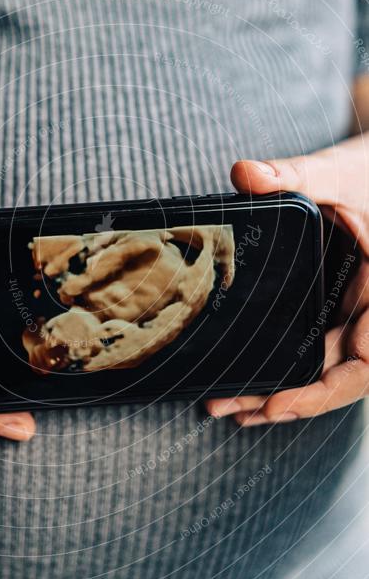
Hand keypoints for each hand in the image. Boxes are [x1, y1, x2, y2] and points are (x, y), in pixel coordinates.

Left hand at [205, 135, 368, 425]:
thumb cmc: (368, 171)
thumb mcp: (338, 171)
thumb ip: (296, 174)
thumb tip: (245, 173)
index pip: (365, 363)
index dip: (326, 392)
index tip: (281, 403)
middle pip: (335, 374)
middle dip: (286, 400)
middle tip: (232, 408)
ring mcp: (351, 312)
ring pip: (319, 366)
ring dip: (275, 391)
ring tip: (225, 405)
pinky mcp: (331, 306)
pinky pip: (310, 346)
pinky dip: (280, 368)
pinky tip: (244, 384)